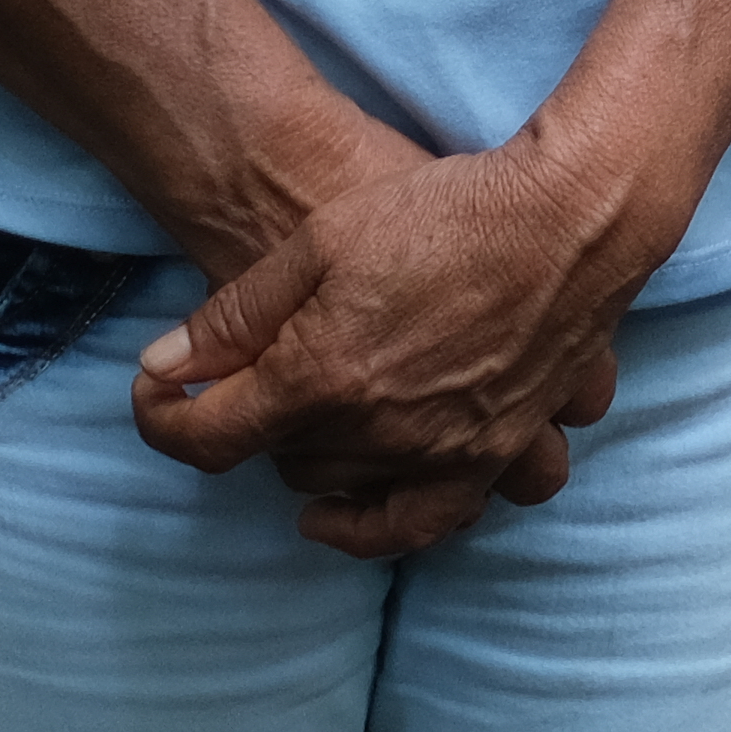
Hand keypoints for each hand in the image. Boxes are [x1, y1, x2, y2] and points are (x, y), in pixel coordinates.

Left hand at [130, 131, 642, 556]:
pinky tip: (384, 490)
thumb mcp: (323, 239)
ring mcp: (444, 455)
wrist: (574, 216)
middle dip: (255, 421)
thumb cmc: (448, 211)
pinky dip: (398, 519)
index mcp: (321, 379)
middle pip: (281, 462)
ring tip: (308, 444)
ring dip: (319, 474)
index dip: (162, 419)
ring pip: (351, 497)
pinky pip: (440, 519)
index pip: (207, 437)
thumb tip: (162, 368)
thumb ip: (236, 313)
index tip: (156, 394)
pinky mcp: (499, 455)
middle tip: (256, 374)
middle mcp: (379, 435)